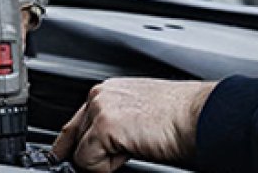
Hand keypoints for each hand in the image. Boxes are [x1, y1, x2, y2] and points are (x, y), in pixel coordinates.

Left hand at [52, 78, 216, 171]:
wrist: (198, 115)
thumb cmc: (181, 116)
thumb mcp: (139, 114)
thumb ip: (116, 122)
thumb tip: (105, 143)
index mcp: (109, 91)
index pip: (76, 121)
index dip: (69, 144)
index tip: (59, 156)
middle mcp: (100, 95)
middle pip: (73, 137)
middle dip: (90, 154)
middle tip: (121, 154)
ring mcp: (101, 109)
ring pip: (80, 153)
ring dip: (104, 160)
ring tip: (135, 149)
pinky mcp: (105, 126)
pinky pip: (88, 162)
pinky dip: (107, 167)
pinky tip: (132, 152)